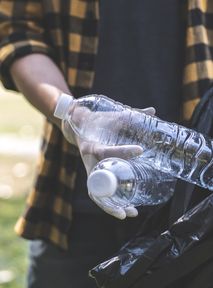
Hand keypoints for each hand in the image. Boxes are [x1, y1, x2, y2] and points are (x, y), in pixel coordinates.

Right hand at [60, 103, 155, 218]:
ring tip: (129, 214)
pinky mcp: (93, 174)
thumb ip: (131, 114)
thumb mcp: (112, 117)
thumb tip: (153, 110)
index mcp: (91, 145)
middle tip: (133, 209)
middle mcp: (88, 161)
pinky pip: (98, 191)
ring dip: (111, 206)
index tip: (140, 150)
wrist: (78, 127)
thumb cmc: (97, 122)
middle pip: (98, 184)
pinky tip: (122, 208)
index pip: (106, 151)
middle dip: (114, 197)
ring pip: (97, 193)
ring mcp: (90, 169)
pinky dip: (108, 202)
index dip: (122, 152)